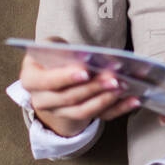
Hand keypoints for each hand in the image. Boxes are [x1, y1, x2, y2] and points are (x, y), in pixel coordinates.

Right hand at [18, 36, 138, 137]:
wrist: (55, 73)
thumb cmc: (54, 55)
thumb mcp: (53, 46)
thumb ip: (64, 51)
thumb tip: (86, 57)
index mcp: (31, 79)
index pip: (46, 82)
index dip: (65, 78)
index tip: (85, 72)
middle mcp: (42, 100)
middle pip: (68, 98)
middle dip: (93, 88)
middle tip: (113, 78)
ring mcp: (60, 112)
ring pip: (83, 111)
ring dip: (105, 99)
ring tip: (123, 86)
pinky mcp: (80, 117)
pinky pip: (100, 117)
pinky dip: (119, 109)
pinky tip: (134, 100)